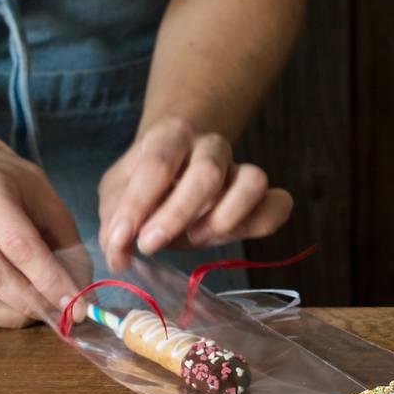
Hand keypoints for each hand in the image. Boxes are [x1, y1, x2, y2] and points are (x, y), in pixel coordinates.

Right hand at [0, 144, 86, 326]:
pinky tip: (19, 306)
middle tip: (63, 314)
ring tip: (42, 311)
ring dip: (15, 314)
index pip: (19, 246)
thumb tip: (84, 298)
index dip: (51, 282)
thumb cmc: (16, 188)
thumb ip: (69, 250)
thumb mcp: (50, 204)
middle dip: (34, 302)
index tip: (77, 306)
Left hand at [98, 116, 292, 271]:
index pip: (158, 162)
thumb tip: (118, 257)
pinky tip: (230, 237)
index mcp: (171, 136)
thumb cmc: (148, 186)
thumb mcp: (118, 198)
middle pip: (207, 172)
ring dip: (225, 217)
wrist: (177, 168)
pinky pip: (279, 204)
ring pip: (253, 181)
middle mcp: (210, 146)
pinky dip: (262, 222)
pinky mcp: (262, 196)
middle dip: (177, 214)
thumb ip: (114, 225)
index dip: (137, 204)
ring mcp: (240, 169)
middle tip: (150, 244)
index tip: (120, 238)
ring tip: (196, 238)